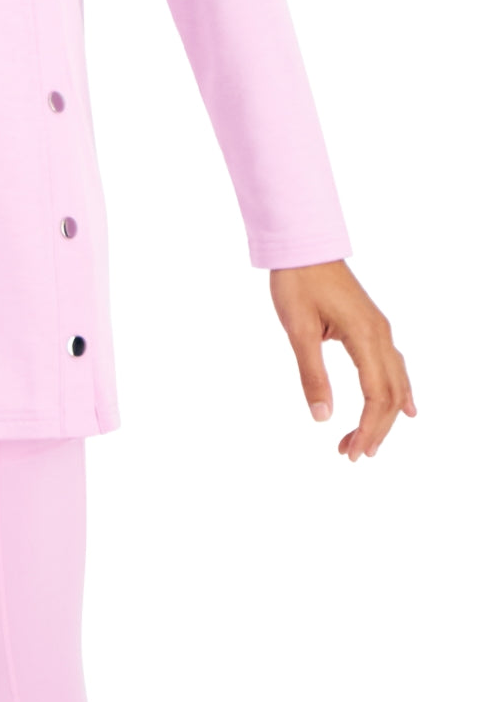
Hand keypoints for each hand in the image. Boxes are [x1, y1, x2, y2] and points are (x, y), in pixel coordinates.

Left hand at [269, 259, 416, 460]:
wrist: (303, 246)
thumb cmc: (297, 283)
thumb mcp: (299, 330)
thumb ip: (312, 374)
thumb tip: (321, 417)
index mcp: (365, 336)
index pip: (376, 396)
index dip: (367, 428)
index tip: (352, 451)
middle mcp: (380, 335)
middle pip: (390, 395)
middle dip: (376, 429)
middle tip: (353, 455)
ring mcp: (379, 330)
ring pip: (395, 382)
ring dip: (384, 415)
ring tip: (368, 443)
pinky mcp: (372, 326)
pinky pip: (393, 366)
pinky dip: (397, 392)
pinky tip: (403, 409)